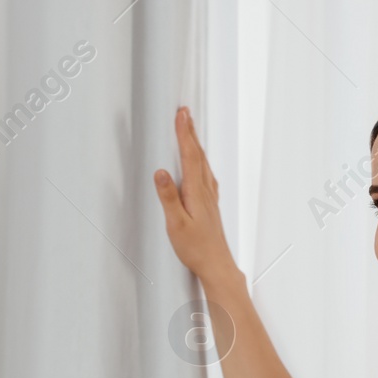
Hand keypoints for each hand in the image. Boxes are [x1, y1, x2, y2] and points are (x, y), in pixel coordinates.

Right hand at [153, 106, 235, 280]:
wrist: (217, 265)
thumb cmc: (197, 248)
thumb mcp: (176, 224)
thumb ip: (168, 197)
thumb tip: (160, 173)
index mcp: (196, 192)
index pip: (189, 156)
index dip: (184, 134)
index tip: (180, 115)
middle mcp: (206, 191)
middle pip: (198, 155)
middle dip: (190, 132)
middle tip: (185, 113)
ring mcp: (210, 198)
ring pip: (203, 164)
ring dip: (196, 144)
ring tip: (190, 130)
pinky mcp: (211, 205)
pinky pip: (206, 175)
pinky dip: (201, 162)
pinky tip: (201, 165)